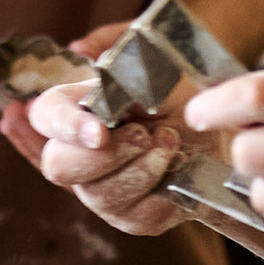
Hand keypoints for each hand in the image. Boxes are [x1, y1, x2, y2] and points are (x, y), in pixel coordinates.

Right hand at [1, 23, 190, 238]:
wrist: (218, 129)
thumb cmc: (180, 94)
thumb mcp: (157, 66)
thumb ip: (120, 55)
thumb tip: (83, 47)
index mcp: (73, 110)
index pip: (45, 116)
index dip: (66, 125)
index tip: (99, 132)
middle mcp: (76, 154)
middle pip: (60, 166)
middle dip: (107, 154)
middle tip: (144, 134)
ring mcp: (100, 191)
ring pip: (101, 194)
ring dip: (144, 167)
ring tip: (170, 140)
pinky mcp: (131, 217)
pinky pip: (139, 215)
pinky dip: (164, 188)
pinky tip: (177, 166)